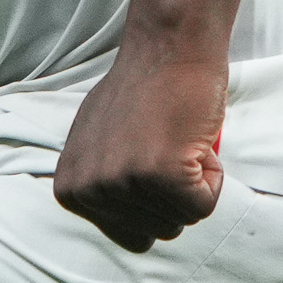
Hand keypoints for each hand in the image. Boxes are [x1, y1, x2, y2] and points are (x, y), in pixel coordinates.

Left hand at [53, 28, 228, 249]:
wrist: (169, 47)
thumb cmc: (143, 91)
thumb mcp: (98, 146)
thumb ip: (101, 183)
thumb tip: (113, 212)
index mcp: (70, 189)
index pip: (129, 235)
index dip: (153, 201)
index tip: (148, 157)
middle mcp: (89, 192)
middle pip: (156, 232)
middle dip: (174, 194)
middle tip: (166, 143)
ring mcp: (121, 184)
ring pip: (181, 219)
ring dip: (193, 181)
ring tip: (176, 138)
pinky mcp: (159, 176)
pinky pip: (203, 206)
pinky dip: (212, 176)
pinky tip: (193, 140)